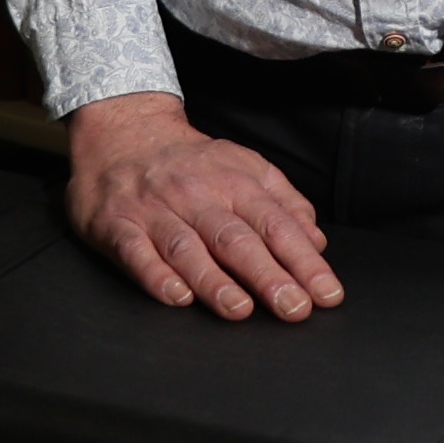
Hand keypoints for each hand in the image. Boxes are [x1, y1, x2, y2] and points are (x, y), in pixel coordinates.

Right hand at [66, 92, 344, 324]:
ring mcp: (155, 210)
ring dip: (214, 280)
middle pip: (236, 239)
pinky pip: (135, 252)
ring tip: (240, 310)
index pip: (276, 225)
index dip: (303, 262)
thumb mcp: (244, 166)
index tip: (326, 294)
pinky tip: (177, 297)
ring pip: (187, 247)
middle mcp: (197, 195)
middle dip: (268, 276)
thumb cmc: (192, 162)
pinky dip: (155, 275)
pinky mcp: (117, 225)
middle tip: (294, 309)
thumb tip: (316, 242)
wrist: (123, 131)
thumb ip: (283, 202)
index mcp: (234, 182)